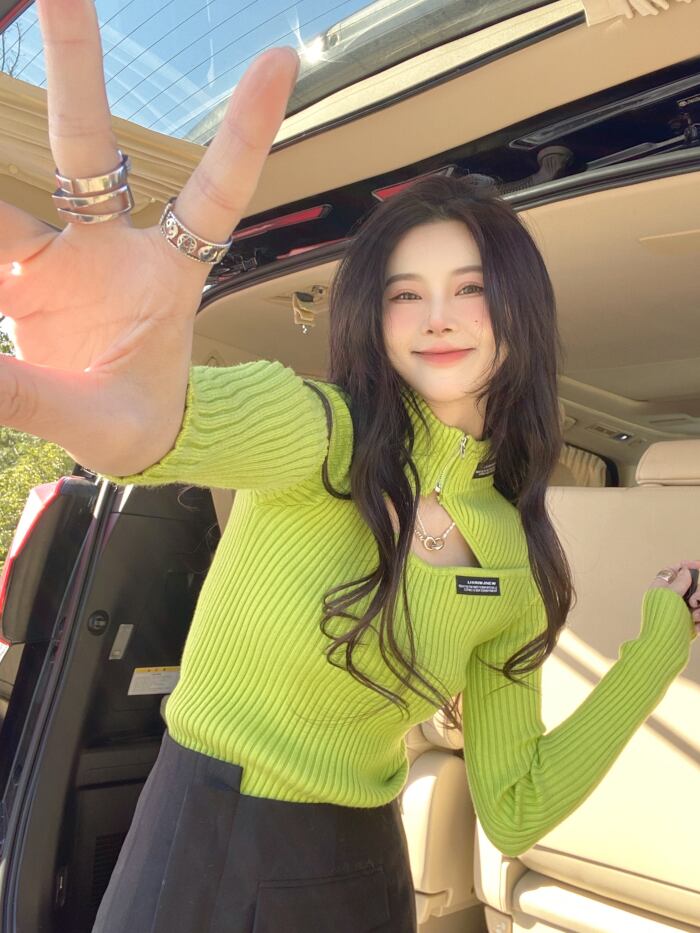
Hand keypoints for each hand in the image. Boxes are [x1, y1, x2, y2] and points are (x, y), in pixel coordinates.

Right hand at [0, 0, 298, 474]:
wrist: (125, 439)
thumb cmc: (140, 425)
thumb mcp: (103, 421)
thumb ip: (37, 400)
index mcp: (168, 275)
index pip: (211, 194)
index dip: (243, 133)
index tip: (279, 60)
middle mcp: (114, 248)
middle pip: (88, 147)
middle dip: (77, 67)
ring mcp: (63, 255)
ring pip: (14, 183)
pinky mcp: (22, 275)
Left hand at [647, 561, 699, 633]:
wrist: (666, 647)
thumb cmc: (664, 620)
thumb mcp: (670, 596)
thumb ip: (680, 582)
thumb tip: (686, 571)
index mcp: (661, 588)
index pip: (672, 570)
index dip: (686, 566)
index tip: (698, 564)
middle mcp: (671, 597)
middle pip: (691, 585)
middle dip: (698, 593)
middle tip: (695, 602)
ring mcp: (681, 609)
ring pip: (698, 600)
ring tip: (695, 617)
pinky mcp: (689, 621)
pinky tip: (696, 626)